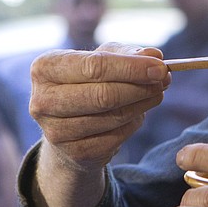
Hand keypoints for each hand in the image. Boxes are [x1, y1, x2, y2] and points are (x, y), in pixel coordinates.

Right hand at [28, 42, 169, 206]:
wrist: (70, 125)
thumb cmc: (89, 81)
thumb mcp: (107, 58)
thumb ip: (130, 53)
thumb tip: (154, 55)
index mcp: (46, 67)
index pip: (94, 65)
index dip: (132, 67)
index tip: (161, 68)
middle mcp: (42, 100)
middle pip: (103, 95)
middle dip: (141, 87)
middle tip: (165, 80)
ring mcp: (54, 131)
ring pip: (113, 116)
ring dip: (143, 104)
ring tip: (156, 93)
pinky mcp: (74, 153)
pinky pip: (117, 137)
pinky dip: (134, 123)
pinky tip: (137, 113)